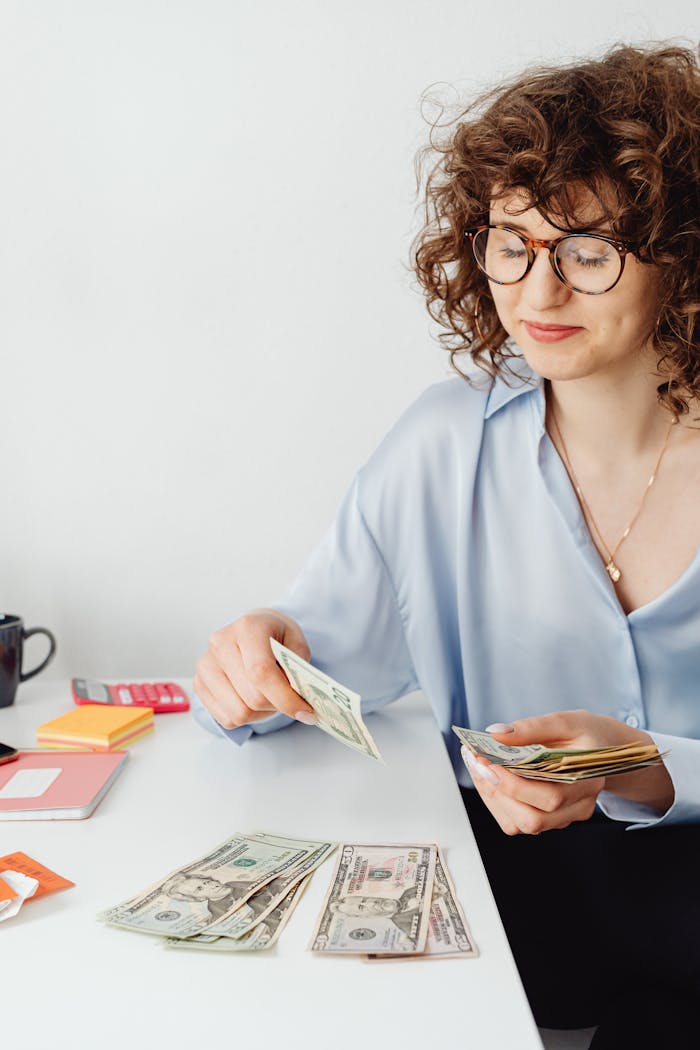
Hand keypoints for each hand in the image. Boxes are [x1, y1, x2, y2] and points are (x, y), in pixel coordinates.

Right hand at [194, 609, 315, 728]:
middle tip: (289, 699)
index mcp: (248, 627)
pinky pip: (226, 719)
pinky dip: (246, 717)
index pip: (262, 672)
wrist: (252, 629)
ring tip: (269, 696)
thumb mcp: (296, 643)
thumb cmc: (275, 636)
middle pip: (253, 697)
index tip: (305, 711)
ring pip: (238, 713)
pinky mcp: (199, 683)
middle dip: (277, 705)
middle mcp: (221, 643)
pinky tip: (251, 699)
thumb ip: (298, 669)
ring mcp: (205, 664)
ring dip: (261, 713)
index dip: (285, 697)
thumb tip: (299, 699)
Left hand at [462, 709, 671, 835]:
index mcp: (588, 781)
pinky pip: (518, 822)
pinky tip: (489, 778)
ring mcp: (565, 817)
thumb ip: (532, 727)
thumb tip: (496, 733)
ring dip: (493, 797)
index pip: (550, 796)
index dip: (514, 783)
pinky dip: (497, 802)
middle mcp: (579, 806)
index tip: (487, 758)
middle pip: (534, 818)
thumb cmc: (587, 734)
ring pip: (522, 824)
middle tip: (477, 761)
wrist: (604, 750)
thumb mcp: (565, 721)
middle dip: (498, 791)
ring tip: (479, 767)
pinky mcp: (550, 819)